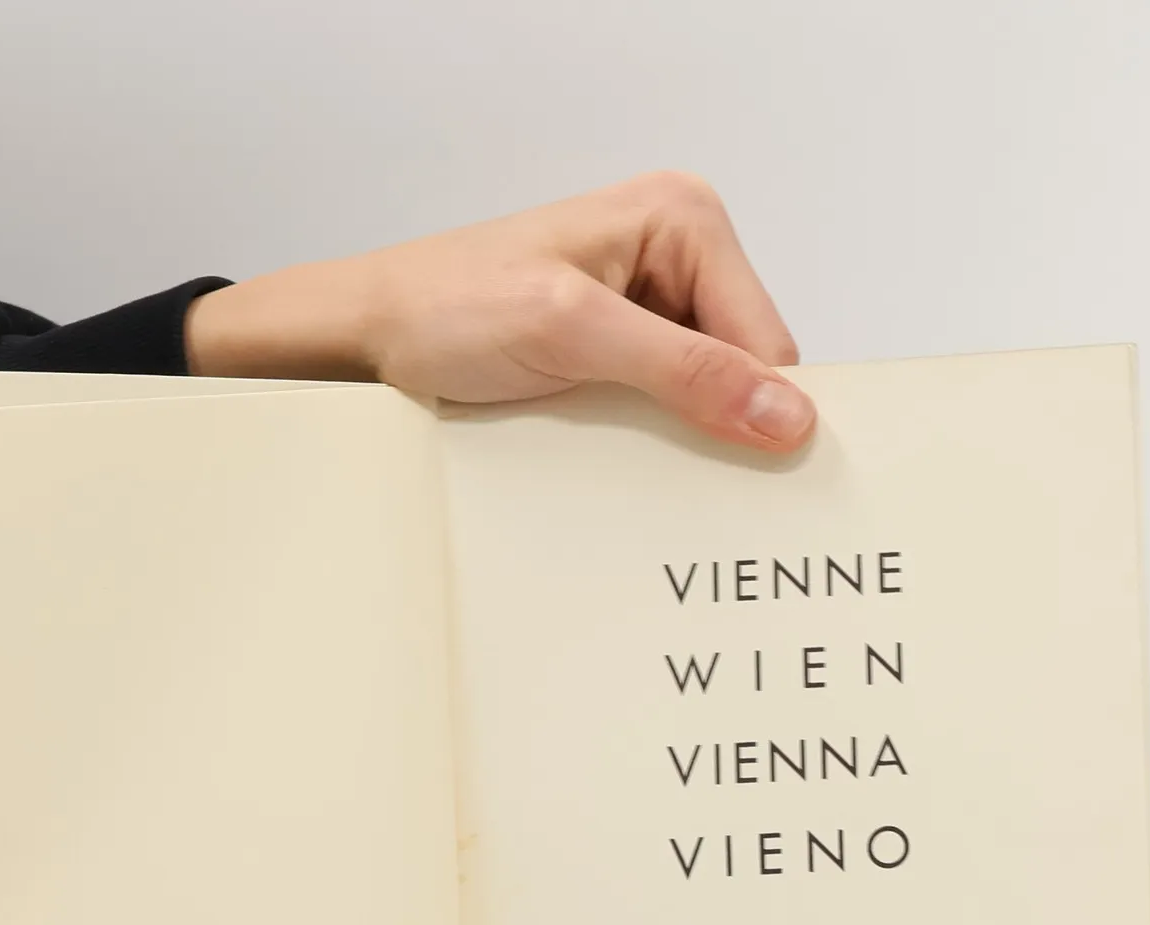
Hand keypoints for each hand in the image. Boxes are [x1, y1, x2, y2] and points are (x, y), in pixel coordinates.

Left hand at [186, 172, 814, 450]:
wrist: (364, 340)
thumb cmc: (445, 310)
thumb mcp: (572, 332)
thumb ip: (684, 371)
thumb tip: (785, 412)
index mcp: (683, 220)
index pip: (768, 339)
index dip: (763, 411)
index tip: (755, 479)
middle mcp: (673, 258)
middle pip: (743, 372)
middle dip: (718, 427)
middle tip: (678, 478)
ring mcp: (644, 313)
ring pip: (704, 402)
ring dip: (676, 442)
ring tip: (628, 462)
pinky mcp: (612, 359)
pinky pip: (659, 415)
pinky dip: (643, 446)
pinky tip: (612, 461)